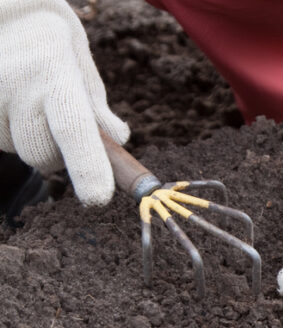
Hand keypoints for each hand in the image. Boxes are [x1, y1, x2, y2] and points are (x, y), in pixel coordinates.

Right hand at [0, 0, 128, 205]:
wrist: (4, 13)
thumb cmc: (50, 45)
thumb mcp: (80, 67)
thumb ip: (97, 109)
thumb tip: (118, 140)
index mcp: (55, 72)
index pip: (74, 129)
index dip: (87, 167)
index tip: (98, 199)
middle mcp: (16, 85)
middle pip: (43, 155)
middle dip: (56, 152)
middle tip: (53, 120)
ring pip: (16, 150)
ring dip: (26, 138)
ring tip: (24, 100)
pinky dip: (7, 132)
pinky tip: (9, 102)